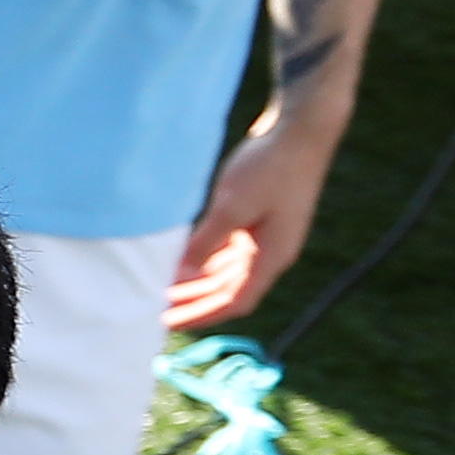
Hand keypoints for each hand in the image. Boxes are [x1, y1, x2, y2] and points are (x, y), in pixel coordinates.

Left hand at [162, 124, 328, 332]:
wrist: (299, 131)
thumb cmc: (269, 168)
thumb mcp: (231, 208)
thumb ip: (206, 243)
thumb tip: (181, 272)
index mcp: (271, 257)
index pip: (234, 302)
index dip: (201, 316)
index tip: (169, 324)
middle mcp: (271, 253)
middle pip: (229, 291)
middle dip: (194, 303)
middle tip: (155, 310)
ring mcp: (267, 236)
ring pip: (227, 272)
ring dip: (197, 283)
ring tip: (162, 290)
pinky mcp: (260, 219)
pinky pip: (229, 251)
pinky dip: (205, 260)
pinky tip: (181, 261)